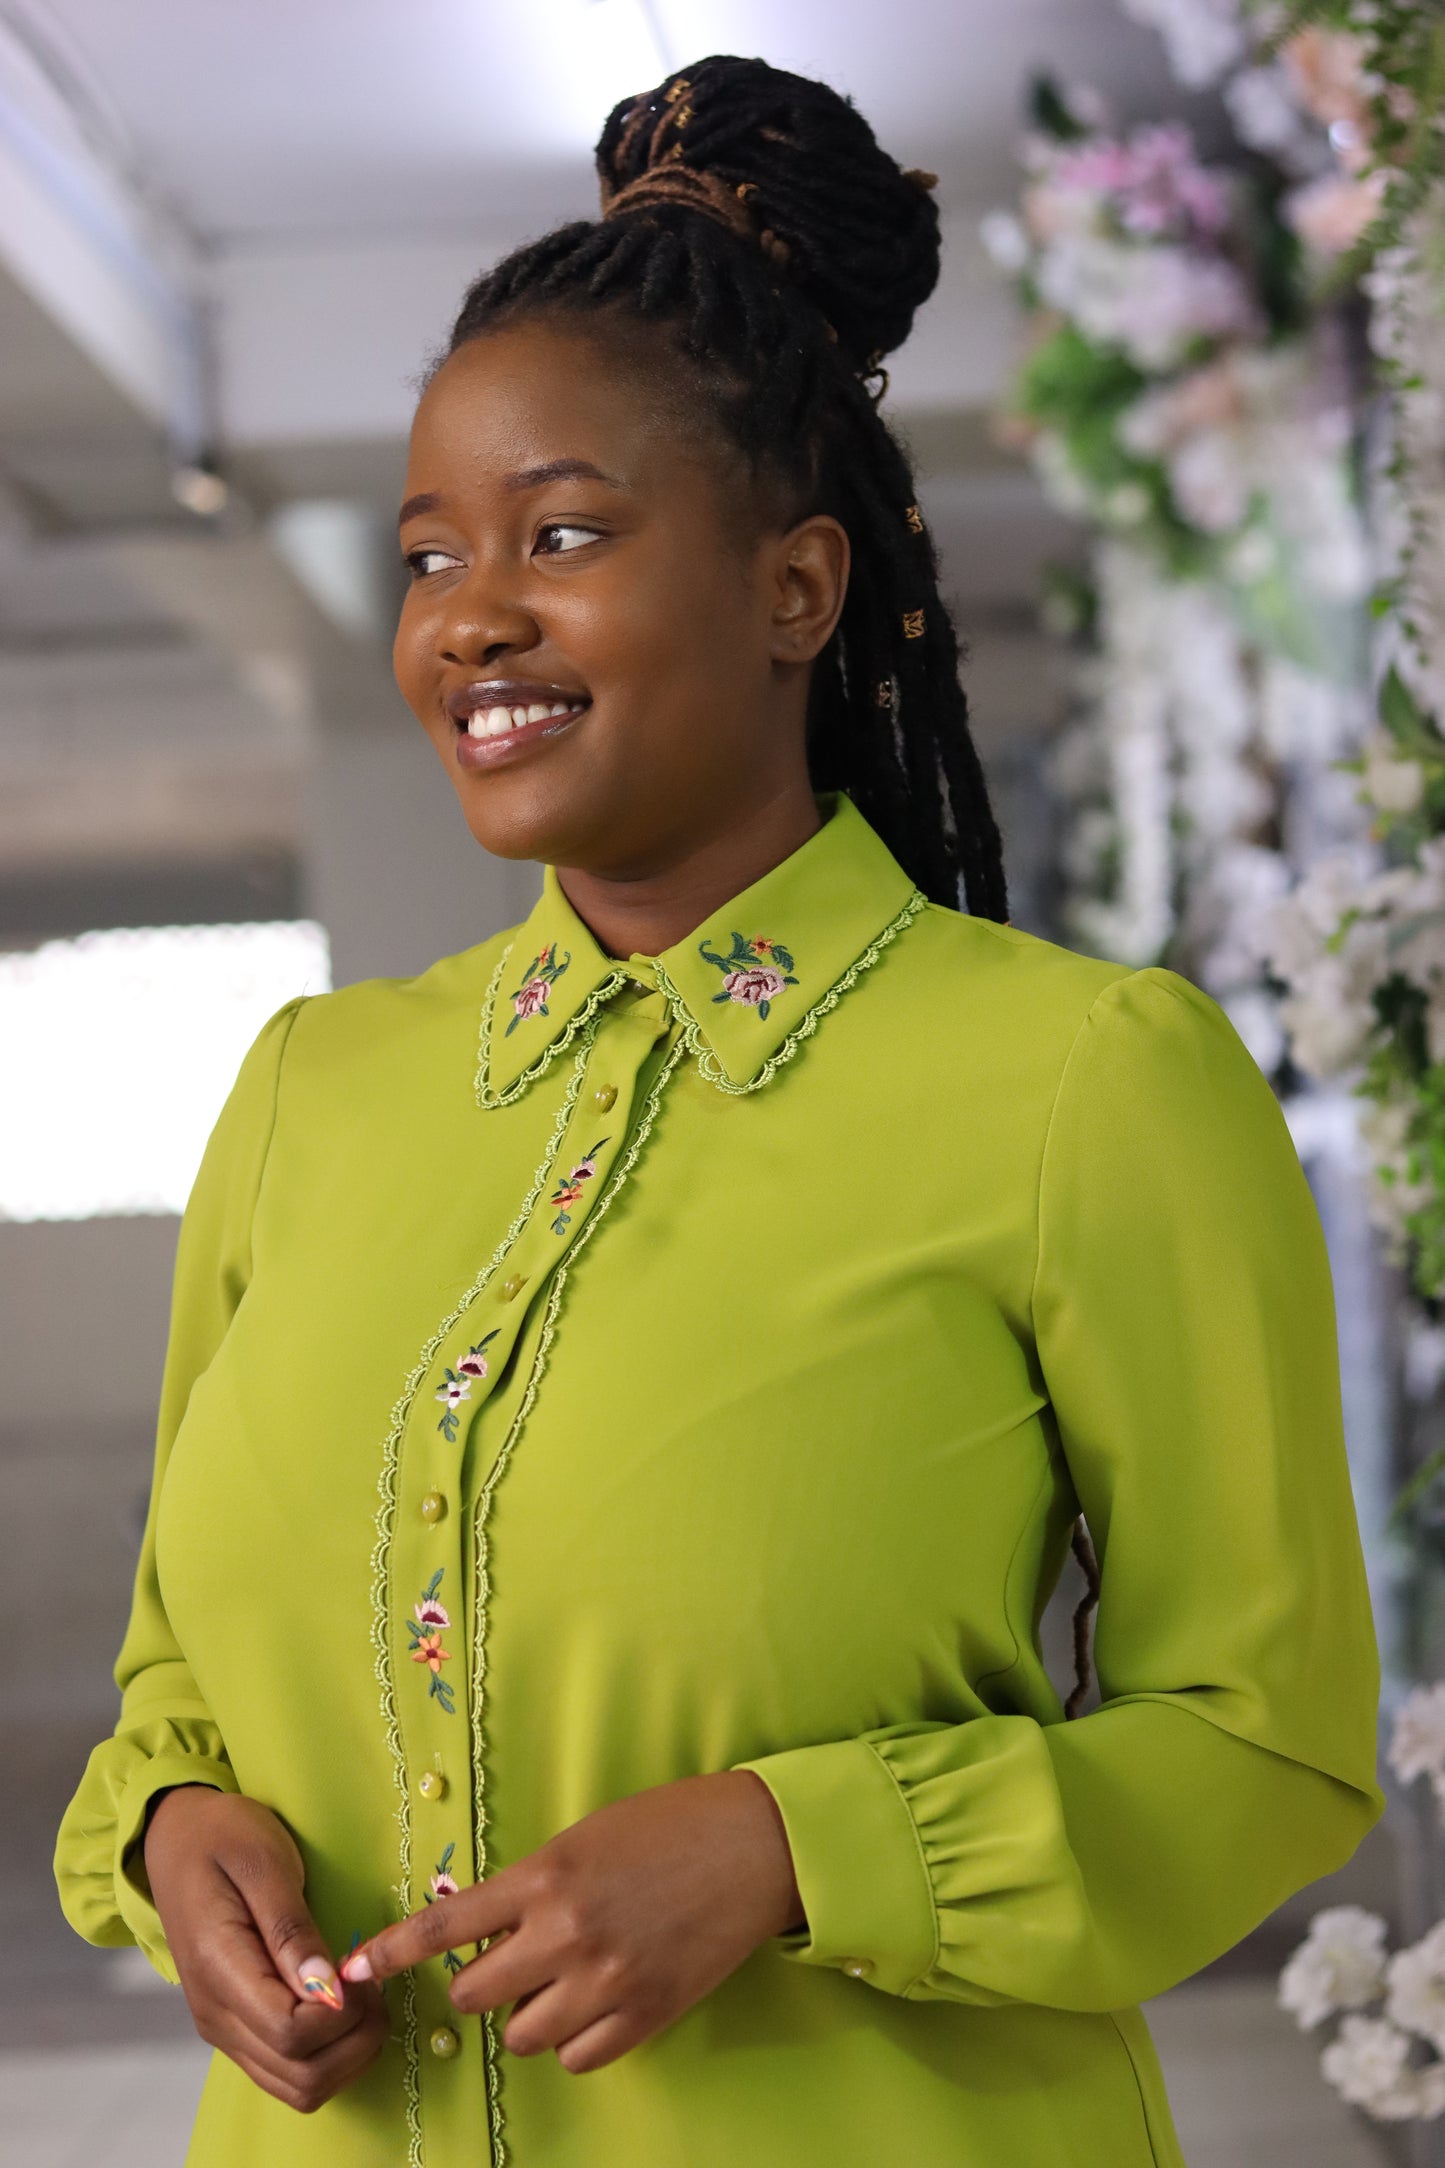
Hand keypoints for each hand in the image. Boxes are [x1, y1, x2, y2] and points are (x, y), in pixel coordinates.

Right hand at [142, 1787, 389, 2112]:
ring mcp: (222, 2029)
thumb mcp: (264, 1862)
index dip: (341, 2014)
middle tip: (373, 1983)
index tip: (361, 1969)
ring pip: (297, 2088)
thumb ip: (292, 1930)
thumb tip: (327, 1988)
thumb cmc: (223, 1837)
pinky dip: (326, 2054)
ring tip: (361, 1995)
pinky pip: (286, 2071)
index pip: (290, 2033)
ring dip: (346, 2055)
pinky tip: (341, 2007)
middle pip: (300, 2077)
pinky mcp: (233, 2029)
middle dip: (356, 2041)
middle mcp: (216, 2016)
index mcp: (218, 1970)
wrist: (174, 1839)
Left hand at [342, 1770, 802, 2073]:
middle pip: (476, 1995)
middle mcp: (566, 1934)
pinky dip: (576, 2038)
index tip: (351, 1968)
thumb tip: (490, 1925)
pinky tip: (596, 2002)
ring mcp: (606, 1980)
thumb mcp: (586, 1836)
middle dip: (482, 1984)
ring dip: (531, 2012)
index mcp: (546, 1876)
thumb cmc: (670, 1823)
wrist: (753, 1845)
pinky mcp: (644, 2014)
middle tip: (509, 1963)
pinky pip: (577, 2057)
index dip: (391, 1950)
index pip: (446, 1924)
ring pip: (523, 2034)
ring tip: (565, 1978)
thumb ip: (534, 1883)